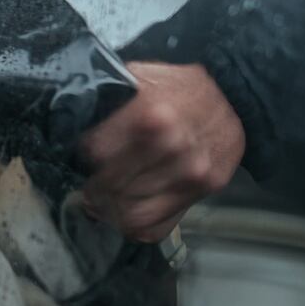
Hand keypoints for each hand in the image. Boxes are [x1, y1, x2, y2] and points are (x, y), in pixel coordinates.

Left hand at [80, 62, 244, 241]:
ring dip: (111, 211)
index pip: (95, 152)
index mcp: (151, 116)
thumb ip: (106, 100)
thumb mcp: (137, 77)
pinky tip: (126, 214)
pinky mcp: (204, 192)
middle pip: (112, 188)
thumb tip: (70, 121)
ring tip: (104, 202)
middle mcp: (173, 148)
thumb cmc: (175, 87)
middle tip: (89, 187)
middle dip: (93, 189)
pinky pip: (157, 228)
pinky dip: (134, 227)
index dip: (83, 155)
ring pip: (131, 214)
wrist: (234, 97)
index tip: (82, 155)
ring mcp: (192, 174)